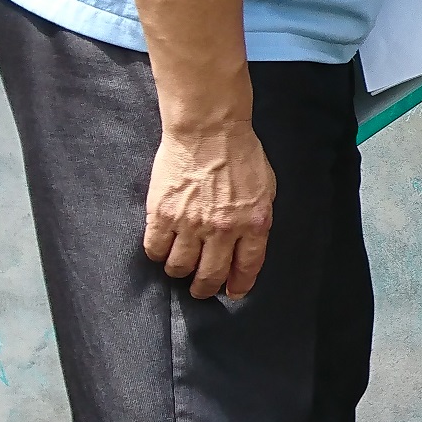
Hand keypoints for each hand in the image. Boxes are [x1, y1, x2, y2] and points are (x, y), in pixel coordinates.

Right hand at [143, 120, 276, 299]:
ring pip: (179, 267)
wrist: (209, 129)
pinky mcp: (163, 214)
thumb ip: (256, 220)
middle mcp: (223, 229)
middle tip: (199, 289)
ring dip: (179, 271)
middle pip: (210, 275)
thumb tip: (247, 247)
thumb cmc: (240, 154)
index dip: (238, 285)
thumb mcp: (266, 189)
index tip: (232, 292)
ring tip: (180, 266)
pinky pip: (155, 248)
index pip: (247, 267)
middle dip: (204, 288)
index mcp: (254, 223)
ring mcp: (191, 223)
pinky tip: (162, 248)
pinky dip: (158, 254)